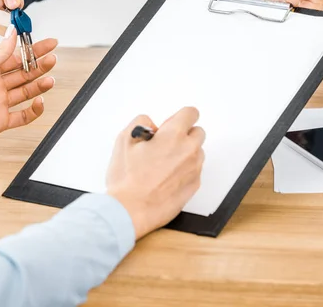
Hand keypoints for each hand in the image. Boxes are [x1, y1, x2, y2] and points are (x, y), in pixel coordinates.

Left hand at [0, 26, 57, 156]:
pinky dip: (34, 110)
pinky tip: (40, 102)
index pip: (17, 58)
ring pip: (26, 93)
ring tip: (50, 80)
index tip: (50, 44)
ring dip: (39, 86)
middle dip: (39, 67)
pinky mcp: (2, 120)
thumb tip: (13, 33)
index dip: (34, 51)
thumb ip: (1, 52)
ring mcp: (0, 103)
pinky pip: (23, 116)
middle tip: (53, 60)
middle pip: (24, 75)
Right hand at [106, 107, 205, 239]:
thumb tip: (151, 125)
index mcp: (173, 135)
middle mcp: (189, 150)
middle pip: (197, 132)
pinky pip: (194, 170)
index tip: (169, 125)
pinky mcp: (194, 186)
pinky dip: (184, 170)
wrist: (130, 210)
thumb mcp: (124, 140)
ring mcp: (194, 169)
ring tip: (163, 164)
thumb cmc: (126, 179)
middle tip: (164, 145)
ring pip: (197, 152)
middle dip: (183, 135)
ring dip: (185, 153)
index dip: (178, 117)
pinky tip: (165, 178)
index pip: (191, 113)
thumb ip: (141, 122)